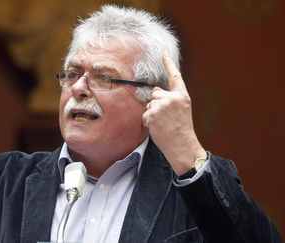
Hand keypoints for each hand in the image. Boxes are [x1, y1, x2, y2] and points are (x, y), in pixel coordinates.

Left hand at [142, 55, 205, 175]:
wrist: (182, 145)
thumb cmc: (182, 129)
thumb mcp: (182, 110)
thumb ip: (171, 99)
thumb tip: (156, 92)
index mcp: (182, 96)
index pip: (175, 77)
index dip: (169, 64)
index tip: (164, 54)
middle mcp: (172, 98)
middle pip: (156, 93)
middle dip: (157, 103)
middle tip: (166, 118)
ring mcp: (161, 106)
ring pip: (149, 104)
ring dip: (152, 113)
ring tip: (163, 124)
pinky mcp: (152, 114)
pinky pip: (144, 114)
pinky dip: (148, 121)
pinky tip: (157, 127)